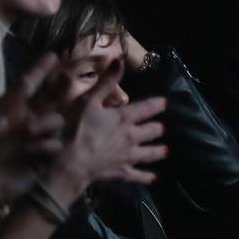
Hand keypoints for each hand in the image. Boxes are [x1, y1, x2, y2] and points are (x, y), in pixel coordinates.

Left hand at [0, 54, 65, 221]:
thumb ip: (9, 102)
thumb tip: (27, 80)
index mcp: (13, 109)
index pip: (31, 85)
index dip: (41, 70)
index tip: (53, 55)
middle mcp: (30, 120)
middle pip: (52, 99)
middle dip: (61, 87)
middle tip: (67, 79)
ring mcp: (38, 139)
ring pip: (57, 120)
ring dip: (46, 121)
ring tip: (29, 130)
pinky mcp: (45, 160)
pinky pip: (56, 146)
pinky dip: (47, 144)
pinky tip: (35, 150)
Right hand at [51, 60, 166, 191]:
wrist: (72, 163)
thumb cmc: (77, 129)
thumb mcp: (89, 100)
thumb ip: (106, 81)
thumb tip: (120, 60)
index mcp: (125, 117)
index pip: (147, 108)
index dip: (157, 104)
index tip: (166, 103)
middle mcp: (132, 136)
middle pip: (152, 131)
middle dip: (158, 128)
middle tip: (163, 127)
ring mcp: (129, 156)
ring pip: (150, 153)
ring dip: (159, 150)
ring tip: (166, 150)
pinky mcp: (123, 173)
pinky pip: (139, 176)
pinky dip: (147, 177)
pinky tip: (155, 178)